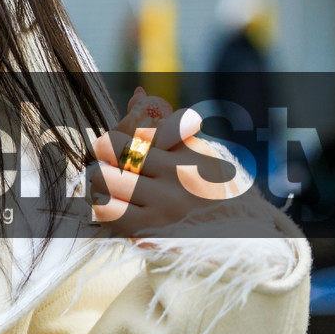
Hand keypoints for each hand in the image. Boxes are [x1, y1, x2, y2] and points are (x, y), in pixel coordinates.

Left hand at [86, 88, 240, 236]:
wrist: (235, 240)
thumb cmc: (208, 191)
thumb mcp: (195, 153)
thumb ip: (164, 124)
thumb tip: (137, 93)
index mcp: (188, 150)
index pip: (136, 129)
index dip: (117, 135)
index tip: (117, 145)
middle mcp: (177, 175)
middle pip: (113, 150)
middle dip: (104, 155)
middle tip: (109, 165)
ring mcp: (164, 205)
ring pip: (104, 180)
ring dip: (99, 181)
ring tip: (109, 186)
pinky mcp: (150, 232)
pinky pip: (107, 212)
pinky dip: (102, 206)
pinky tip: (114, 206)